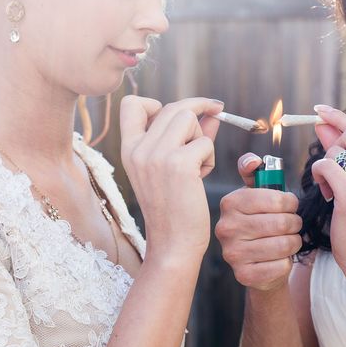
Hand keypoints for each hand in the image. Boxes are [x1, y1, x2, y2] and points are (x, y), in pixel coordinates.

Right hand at [120, 96, 223, 263]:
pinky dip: (209, 157)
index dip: (156, 102)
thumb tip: (210, 113)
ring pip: (188, 117)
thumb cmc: (174, 208)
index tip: (177, 114)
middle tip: (216, 113)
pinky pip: (205, 142)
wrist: (173, 244)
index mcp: (129, 150)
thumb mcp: (171, 168)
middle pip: (172, 107)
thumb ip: (187, 137)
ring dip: (202, 136)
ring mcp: (156, 155)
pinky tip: (201, 178)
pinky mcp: (178, 164)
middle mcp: (138, 149)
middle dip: (197, 110)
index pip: (130, 104)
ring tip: (199, 163)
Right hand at [215, 153, 302, 292]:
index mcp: (230, 203)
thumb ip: (255, 173)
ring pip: (283, 245)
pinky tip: (279, 259)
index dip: (290, 202)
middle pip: (281, 223)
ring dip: (293, 242)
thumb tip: (253, 161)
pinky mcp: (243, 275)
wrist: (256, 261)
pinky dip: (286, 262)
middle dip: (294, 223)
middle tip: (292, 224)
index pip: (275, 199)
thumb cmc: (260, 221)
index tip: (290, 205)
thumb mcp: (256, 194)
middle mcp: (226, 228)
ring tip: (289, 240)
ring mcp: (232, 253)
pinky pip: (280, 266)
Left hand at [311, 105, 345, 272]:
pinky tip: (326, 194)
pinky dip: (319, 176)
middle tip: (331, 171)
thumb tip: (323, 121)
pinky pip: (325, 167)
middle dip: (332, 148)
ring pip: (335, 152)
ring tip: (332, 189)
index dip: (339, 118)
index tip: (320, 110)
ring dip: (325, 167)